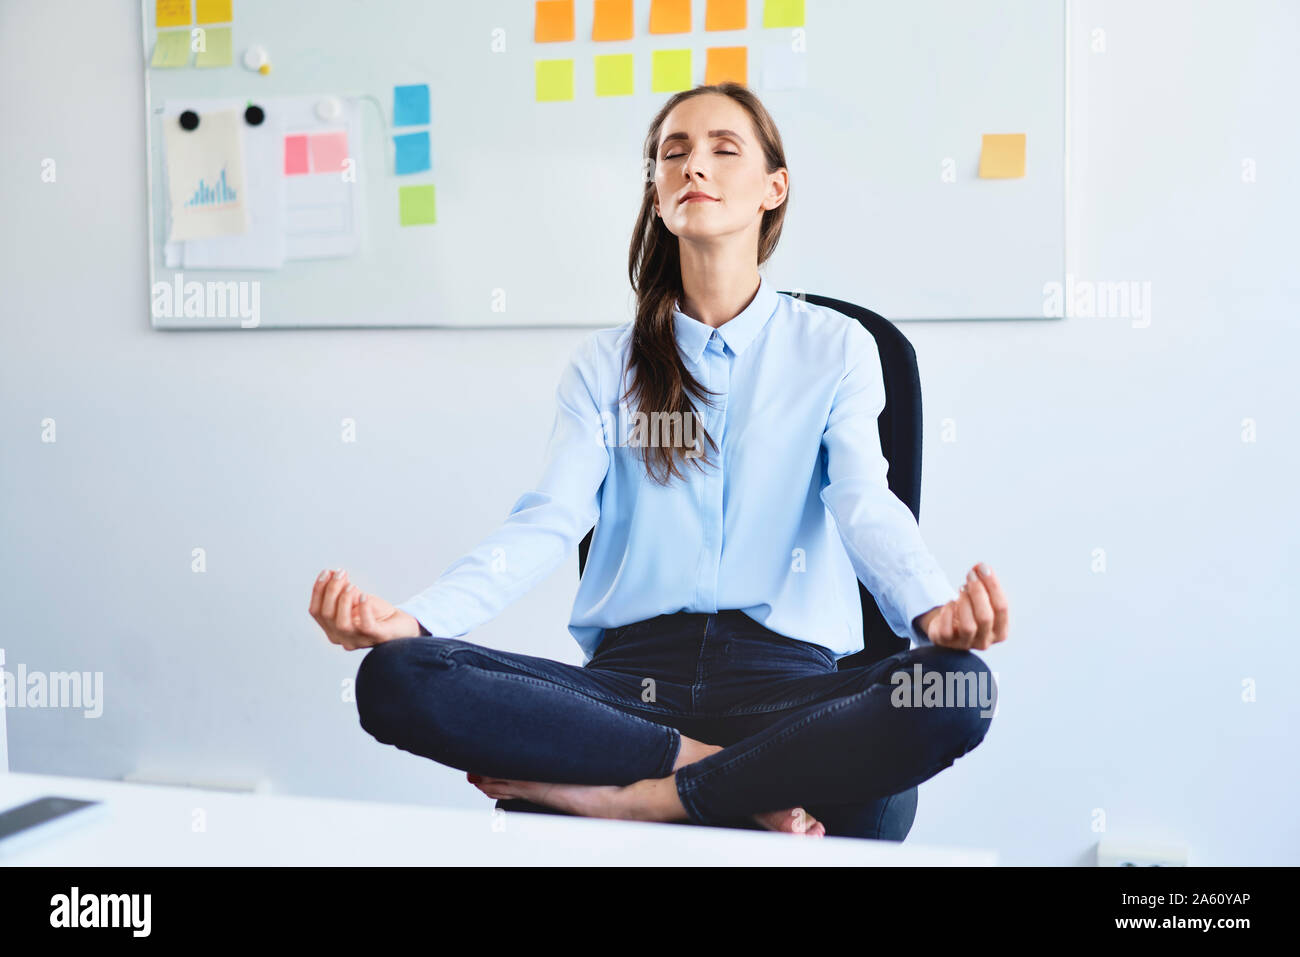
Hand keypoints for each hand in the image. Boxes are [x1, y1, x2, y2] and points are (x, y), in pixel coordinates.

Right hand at [308, 568, 422, 649]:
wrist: (401, 624)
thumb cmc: (376, 613)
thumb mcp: (356, 598)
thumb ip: (342, 588)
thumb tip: (331, 572)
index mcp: (332, 629)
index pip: (316, 611)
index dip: (318, 590)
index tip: (327, 572)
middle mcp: (341, 638)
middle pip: (327, 615)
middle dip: (331, 590)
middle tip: (341, 573)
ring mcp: (358, 641)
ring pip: (342, 624)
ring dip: (344, 600)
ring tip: (352, 585)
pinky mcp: (377, 638)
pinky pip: (366, 626)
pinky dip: (363, 609)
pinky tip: (364, 596)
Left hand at [915, 562, 1007, 650]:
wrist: (950, 626)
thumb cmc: (970, 610)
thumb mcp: (981, 597)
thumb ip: (984, 582)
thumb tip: (981, 566)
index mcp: (1001, 631)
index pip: (1002, 607)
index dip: (992, 585)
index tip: (982, 567)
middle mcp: (986, 641)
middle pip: (985, 617)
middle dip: (977, 592)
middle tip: (970, 575)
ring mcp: (965, 644)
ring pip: (968, 626)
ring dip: (964, 602)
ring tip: (961, 588)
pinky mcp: (946, 643)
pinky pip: (947, 629)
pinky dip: (948, 612)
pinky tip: (950, 603)